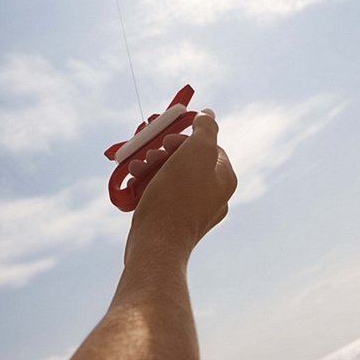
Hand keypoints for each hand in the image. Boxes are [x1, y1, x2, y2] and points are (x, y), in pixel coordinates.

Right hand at [124, 110, 236, 263]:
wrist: (157, 244)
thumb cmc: (177, 197)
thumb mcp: (196, 152)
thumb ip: (206, 129)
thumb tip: (209, 114)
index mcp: (224, 179)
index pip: (209, 145)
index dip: (186, 138)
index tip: (166, 141)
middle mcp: (214, 195)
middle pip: (188, 160)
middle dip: (164, 151)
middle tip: (148, 153)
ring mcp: (195, 211)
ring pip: (173, 176)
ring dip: (152, 165)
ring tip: (136, 167)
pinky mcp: (175, 222)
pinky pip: (164, 193)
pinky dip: (149, 184)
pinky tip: (134, 182)